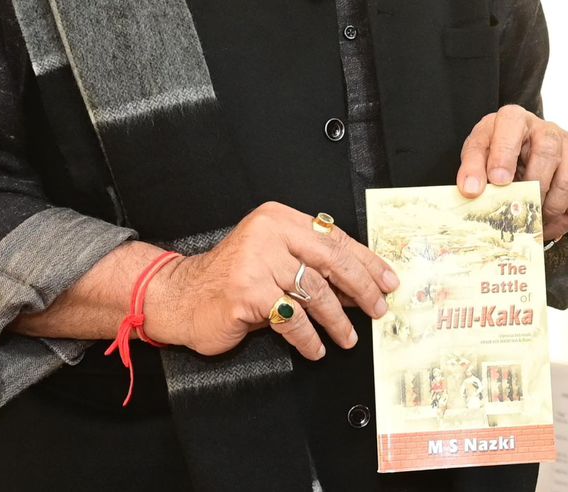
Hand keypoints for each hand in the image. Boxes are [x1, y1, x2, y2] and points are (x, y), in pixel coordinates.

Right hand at [148, 202, 399, 362]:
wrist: (180, 295)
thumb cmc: (231, 278)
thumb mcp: (272, 259)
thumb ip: (310, 265)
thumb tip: (359, 285)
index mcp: (280, 219)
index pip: (335, 238)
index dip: (366, 261)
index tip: (387, 279)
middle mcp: (270, 234)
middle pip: (331, 260)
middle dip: (361, 287)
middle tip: (378, 307)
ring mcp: (257, 262)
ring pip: (315, 292)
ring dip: (337, 320)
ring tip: (348, 336)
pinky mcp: (248, 293)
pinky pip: (291, 318)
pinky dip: (308, 337)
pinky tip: (316, 348)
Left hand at [458, 104, 567, 241]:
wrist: (524, 152)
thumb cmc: (498, 151)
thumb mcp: (479, 151)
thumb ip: (473, 167)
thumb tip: (471, 191)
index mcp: (516, 119)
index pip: (513, 125)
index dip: (505, 154)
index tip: (498, 181)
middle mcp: (547, 130)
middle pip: (547, 153)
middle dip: (531, 184)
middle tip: (517, 205)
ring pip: (567, 180)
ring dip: (547, 206)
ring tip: (529, 219)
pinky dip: (559, 219)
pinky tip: (542, 224)